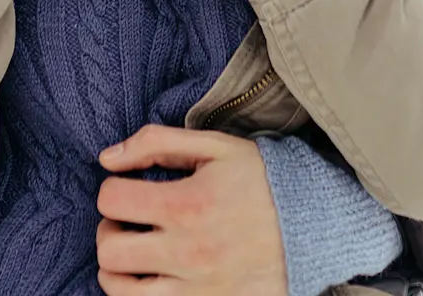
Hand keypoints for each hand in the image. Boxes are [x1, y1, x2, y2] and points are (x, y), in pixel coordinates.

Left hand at [96, 126, 285, 295]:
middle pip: (109, 250)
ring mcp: (197, 289)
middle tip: (128, 223)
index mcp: (188, 204)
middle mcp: (188, 252)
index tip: (129, 189)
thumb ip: (156, 142)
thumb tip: (106, 158)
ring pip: (120, 290)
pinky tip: (153, 278)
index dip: (113, 189)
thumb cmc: (264, 181)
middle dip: (110, 230)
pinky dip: (140, 294)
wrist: (316, 227)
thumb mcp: (216, 147)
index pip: (112, 200)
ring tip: (136, 253)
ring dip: (118, 269)